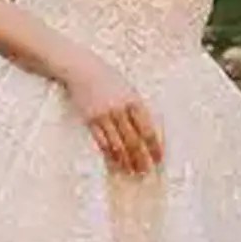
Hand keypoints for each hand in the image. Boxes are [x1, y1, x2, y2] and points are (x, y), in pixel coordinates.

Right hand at [65, 56, 163, 178]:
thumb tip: (147, 133)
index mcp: (134, 102)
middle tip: (145, 171)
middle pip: (133, 141)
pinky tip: (114, 162)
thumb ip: (137, 110)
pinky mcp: (90, 120)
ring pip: (117, 145)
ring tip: (130, 171)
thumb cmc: (109, 79)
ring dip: (125, 160)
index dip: (154, 147)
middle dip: (140, 158)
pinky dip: (109, 154)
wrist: (82, 69)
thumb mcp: (129, 90)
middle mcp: (120, 110)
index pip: (148, 130)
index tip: (158, 159)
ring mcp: (104, 116)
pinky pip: (102, 142)